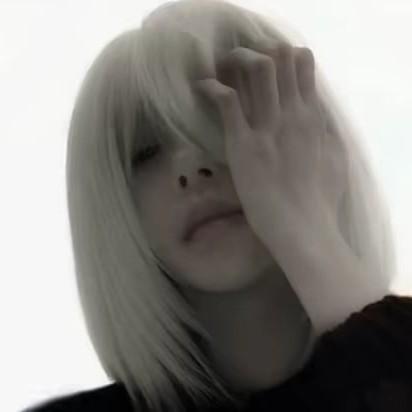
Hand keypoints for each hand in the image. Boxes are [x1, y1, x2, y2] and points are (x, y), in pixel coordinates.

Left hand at [193, 43, 361, 333]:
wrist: (304, 229)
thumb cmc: (320, 204)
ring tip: (222, 72)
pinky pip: (228, 100)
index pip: (302, 64)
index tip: (266, 68)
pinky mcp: (244, 143)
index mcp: (314, 118)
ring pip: (257, 68)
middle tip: (240, 66)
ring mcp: (268, 127)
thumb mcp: (335, 163)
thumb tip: (319, 123)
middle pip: (280, 56)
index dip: (282, 58)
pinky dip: (212, 87)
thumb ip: (326, 137)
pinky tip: (203, 88)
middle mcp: (294, 114)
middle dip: (258, 54)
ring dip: (237, 63)